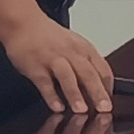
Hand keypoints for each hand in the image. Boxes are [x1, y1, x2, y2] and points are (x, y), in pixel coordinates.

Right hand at [4, 12, 120, 115]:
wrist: (24, 24)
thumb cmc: (50, 37)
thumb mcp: (75, 46)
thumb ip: (86, 65)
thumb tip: (99, 87)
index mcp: (84, 50)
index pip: (103, 70)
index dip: (108, 88)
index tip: (110, 103)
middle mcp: (71, 54)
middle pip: (88, 74)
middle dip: (98, 93)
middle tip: (104, 109)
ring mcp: (53, 60)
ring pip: (67, 77)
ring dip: (75, 94)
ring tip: (81, 110)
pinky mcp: (35, 67)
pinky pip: (45, 83)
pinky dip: (51, 96)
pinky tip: (57, 107)